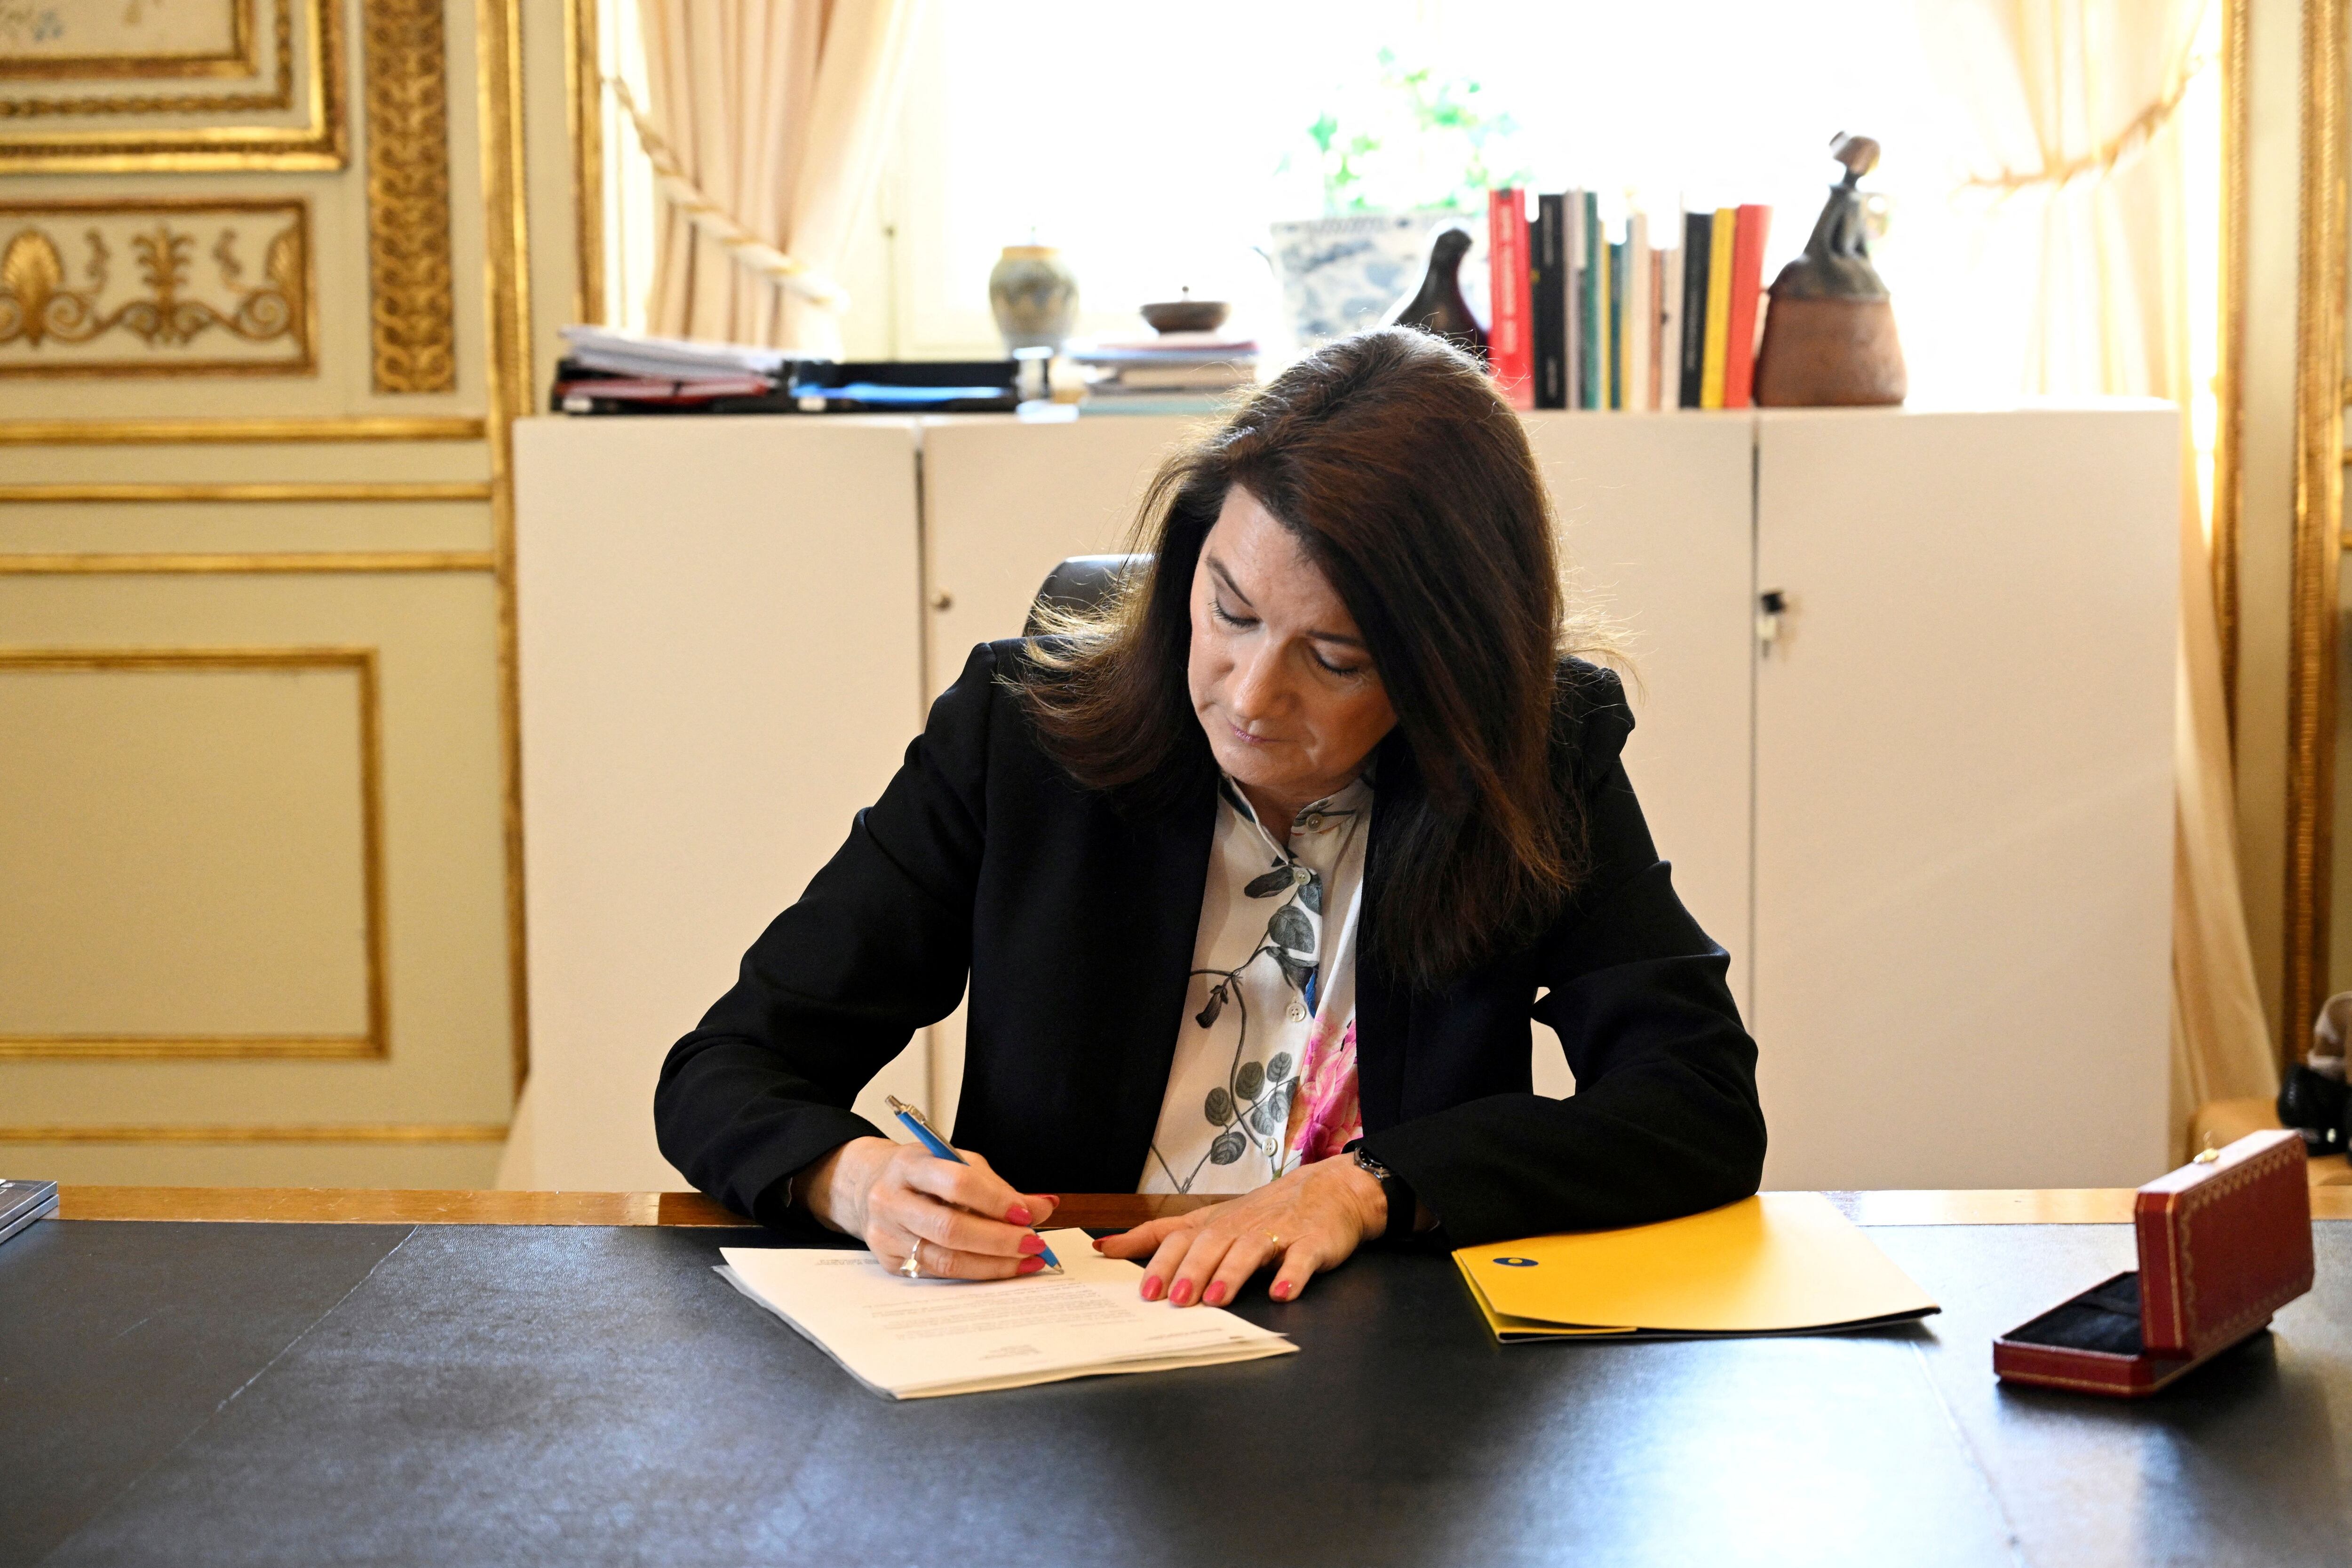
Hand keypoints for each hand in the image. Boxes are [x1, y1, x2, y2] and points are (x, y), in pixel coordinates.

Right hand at [799, 1136, 1059, 1280]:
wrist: (870, 1187)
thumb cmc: (923, 1174)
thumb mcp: (958, 1163)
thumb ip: (998, 1187)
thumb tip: (1043, 1207)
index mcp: (910, 1164)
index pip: (957, 1183)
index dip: (996, 1201)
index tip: (1026, 1214)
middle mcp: (892, 1200)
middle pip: (950, 1228)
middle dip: (999, 1239)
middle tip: (1033, 1243)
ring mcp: (886, 1234)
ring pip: (945, 1259)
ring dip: (993, 1264)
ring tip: (1025, 1261)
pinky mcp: (889, 1261)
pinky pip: (938, 1273)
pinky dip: (975, 1272)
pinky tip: (999, 1267)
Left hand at [1095, 1156, 1387, 1306]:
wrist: (1330, 1189)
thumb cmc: (1262, 1212)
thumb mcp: (1209, 1220)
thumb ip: (1161, 1235)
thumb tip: (1107, 1246)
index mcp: (1215, 1224)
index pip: (1179, 1237)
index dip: (1161, 1261)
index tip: (1143, 1289)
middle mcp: (1241, 1226)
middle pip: (1211, 1244)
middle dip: (1192, 1270)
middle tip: (1176, 1300)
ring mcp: (1278, 1233)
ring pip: (1249, 1251)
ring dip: (1231, 1274)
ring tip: (1216, 1299)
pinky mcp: (1312, 1242)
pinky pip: (1301, 1259)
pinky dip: (1291, 1275)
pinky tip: (1281, 1293)